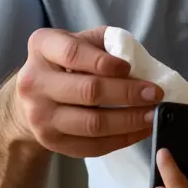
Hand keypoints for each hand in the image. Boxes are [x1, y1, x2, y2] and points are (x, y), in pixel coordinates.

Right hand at [10, 26, 161, 157]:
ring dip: (129, 121)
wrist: (32, 98)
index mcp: (42, 47)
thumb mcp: (80, 41)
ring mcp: (40, 116)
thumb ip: (105, 43)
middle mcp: (34, 82)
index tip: (129, 67)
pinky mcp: (52, 143)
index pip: (73, 53)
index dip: (104, 62)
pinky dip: (121, 139)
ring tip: (153, 115)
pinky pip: (92, 146)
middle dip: (127, 94)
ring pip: (92, 124)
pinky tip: (140, 130)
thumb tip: (139, 61)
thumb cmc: (66, 63)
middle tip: (155, 94)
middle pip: (88, 91)